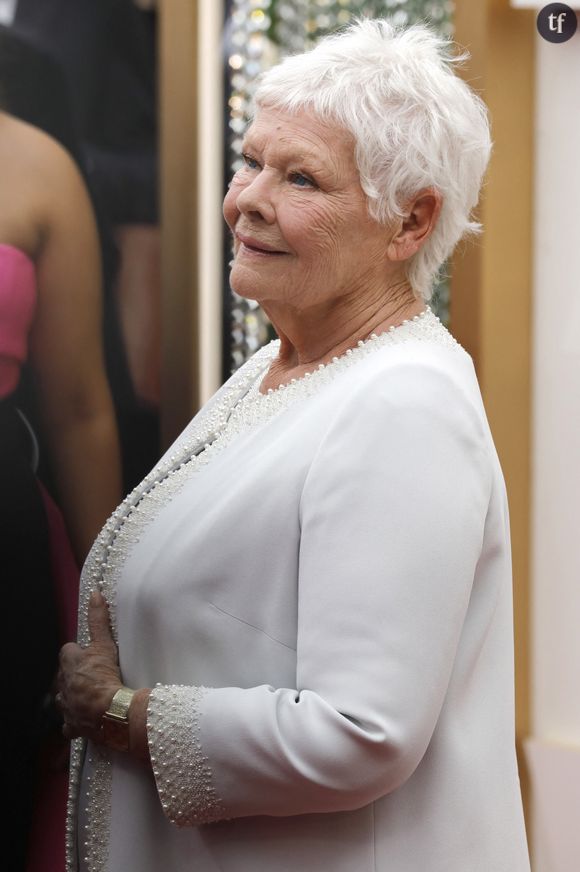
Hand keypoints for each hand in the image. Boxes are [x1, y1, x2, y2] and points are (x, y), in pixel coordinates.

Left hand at [57, 590, 121, 741]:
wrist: (111, 711)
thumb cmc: (106, 678)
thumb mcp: (104, 644)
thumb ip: (98, 620)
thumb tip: (95, 595)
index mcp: (69, 664)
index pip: (68, 652)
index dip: (78, 652)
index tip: (89, 654)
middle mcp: (64, 685)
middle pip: (65, 675)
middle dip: (75, 675)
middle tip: (93, 675)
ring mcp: (66, 706)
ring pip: (64, 699)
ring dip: (74, 696)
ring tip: (90, 696)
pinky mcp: (72, 725)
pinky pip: (70, 724)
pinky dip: (76, 721)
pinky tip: (86, 718)